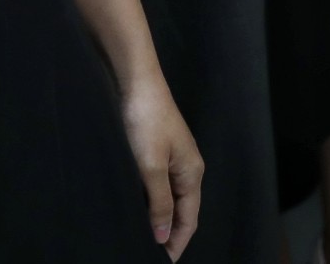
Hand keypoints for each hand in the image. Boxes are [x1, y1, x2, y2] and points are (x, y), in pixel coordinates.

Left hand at [119, 70, 203, 256]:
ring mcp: (174, 159)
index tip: (162, 263)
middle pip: (183, 211)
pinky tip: (139, 209)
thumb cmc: (146, 123)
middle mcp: (187, 168)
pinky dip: (153, 203)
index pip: (189, 218)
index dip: (176, 242)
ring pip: (171, 199)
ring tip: (143, 239)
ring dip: (160, 220)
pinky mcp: (159, 151)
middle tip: (149, 255)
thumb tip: (162, 236)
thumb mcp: (150, 167)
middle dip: (170, 235)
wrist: (137, 84)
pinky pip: (160, 187)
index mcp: (192, 173)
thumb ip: (158, 203)